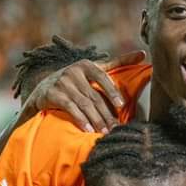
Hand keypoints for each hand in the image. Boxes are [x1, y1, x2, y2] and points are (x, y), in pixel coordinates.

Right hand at [23, 36, 145, 131]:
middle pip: (94, 95)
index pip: (101, 76)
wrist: (43, 91)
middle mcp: (72, 71)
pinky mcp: (51, 94)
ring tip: (104, 132)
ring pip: (83, 104)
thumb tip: (143, 53)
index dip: (111, 91)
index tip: (121, 105)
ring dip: (95, 120)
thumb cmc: (76, 81)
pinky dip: (80, 119)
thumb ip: (117, 63)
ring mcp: (61, 82)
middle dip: (106, 114)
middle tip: (115, 128)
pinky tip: (88, 129)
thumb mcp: (94, 70)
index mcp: (85, 64)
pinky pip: (69, 108)